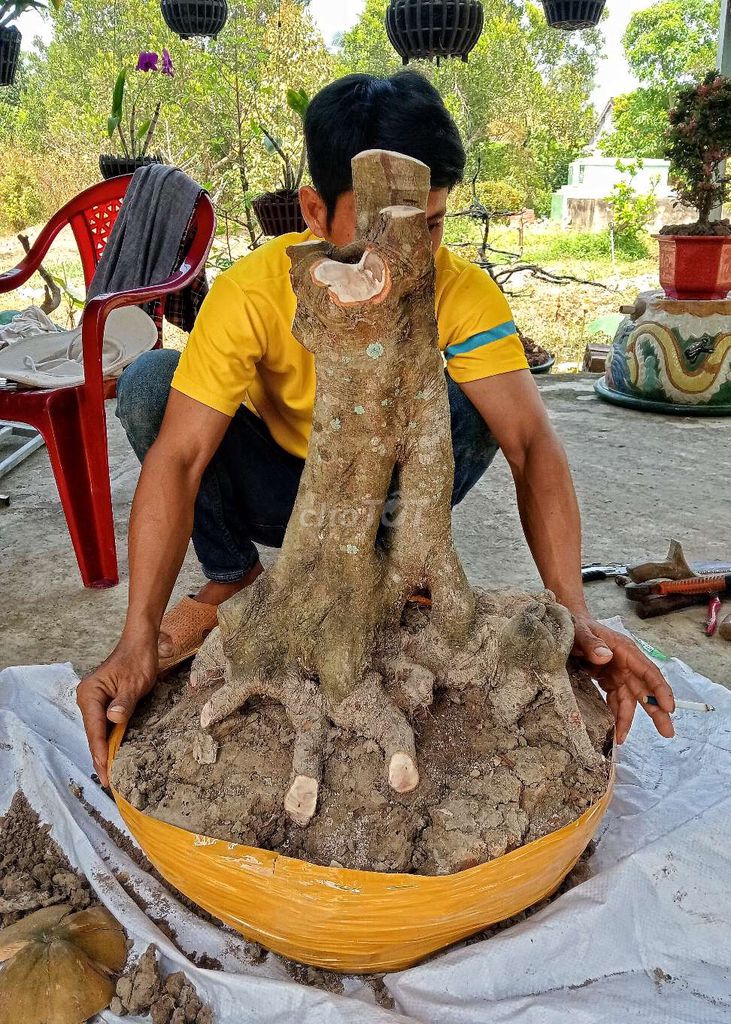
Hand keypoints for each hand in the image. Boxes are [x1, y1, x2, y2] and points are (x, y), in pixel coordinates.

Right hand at [76, 636, 157, 786]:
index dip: (100, 753)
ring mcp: (93, 701)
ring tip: (110, 775)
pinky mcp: (103, 702)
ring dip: (104, 751)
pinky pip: (104, 725)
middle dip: (101, 757)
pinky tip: (114, 754)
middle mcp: (87, 699)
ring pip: (98, 732)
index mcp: (89, 694)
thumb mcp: (134, 683)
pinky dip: (109, 739)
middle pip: (93, 734)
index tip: (106, 773)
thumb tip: (114, 720)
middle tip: (109, 783)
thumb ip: (124, 703)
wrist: (140, 643)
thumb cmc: (137, 660)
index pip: (94, 730)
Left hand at [571, 613, 674, 743]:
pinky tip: (613, 730)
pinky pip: (615, 700)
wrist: (568, 625)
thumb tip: (605, 656)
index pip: (648, 671)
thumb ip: (591, 642)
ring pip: (629, 699)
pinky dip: (615, 714)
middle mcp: (626, 664)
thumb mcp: (580, 630)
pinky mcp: (608, 681)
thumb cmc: (577, 624)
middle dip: (656, 711)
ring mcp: (618, 673)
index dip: (659, 690)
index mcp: (625, 650)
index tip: (669, 707)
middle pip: (644, 689)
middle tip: (667, 733)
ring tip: (622, 740)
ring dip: (628, 719)